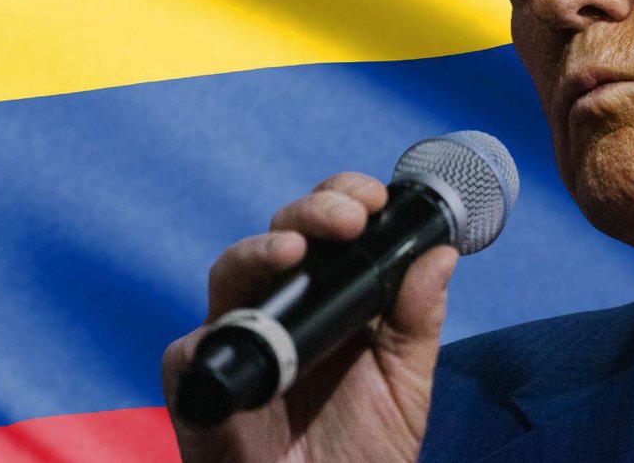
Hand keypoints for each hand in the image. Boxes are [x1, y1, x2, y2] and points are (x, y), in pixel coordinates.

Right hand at [161, 173, 459, 462]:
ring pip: (231, 274)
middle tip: (350, 215)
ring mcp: (242, 345)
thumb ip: (419, 320)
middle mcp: (283, 312)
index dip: (344, 199)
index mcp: (332, 301)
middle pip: (280, 236)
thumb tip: (442, 255)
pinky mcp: (204, 388)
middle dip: (312, 210)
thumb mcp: (406, 380)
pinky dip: (214, 334)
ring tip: (295, 248)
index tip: (376, 197)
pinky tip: (244, 325)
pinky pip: (191, 351)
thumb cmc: (366, 450)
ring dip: (260, 250)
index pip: (329, 230)